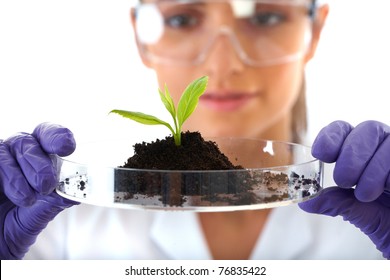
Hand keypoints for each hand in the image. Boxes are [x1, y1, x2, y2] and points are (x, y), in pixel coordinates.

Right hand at [0, 123, 78, 258]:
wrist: (1, 239)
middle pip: (28, 142)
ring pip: (7, 151)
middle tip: (46, 186)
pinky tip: (14, 196)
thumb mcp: (45, 210)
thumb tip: (77, 191)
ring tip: (28, 200)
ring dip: (19, 176)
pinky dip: (6, 178)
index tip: (67, 148)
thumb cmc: (24, 218)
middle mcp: (18, 151)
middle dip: (40, 164)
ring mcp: (0, 157)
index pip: (49, 134)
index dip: (58, 136)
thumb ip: (59, 198)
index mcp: (40, 154)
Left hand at [299, 120, 389, 258]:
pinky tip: (389, 190)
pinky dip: (389, 175)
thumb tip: (305, 202)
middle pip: (366, 129)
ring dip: (370, 169)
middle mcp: (383, 145)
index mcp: (362, 150)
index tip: (321, 154)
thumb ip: (334, 203)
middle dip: (350, 155)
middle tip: (343, 181)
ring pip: (386, 140)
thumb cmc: (388, 220)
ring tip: (364, 194)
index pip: (342, 129)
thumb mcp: (357, 212)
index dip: (330, 137)